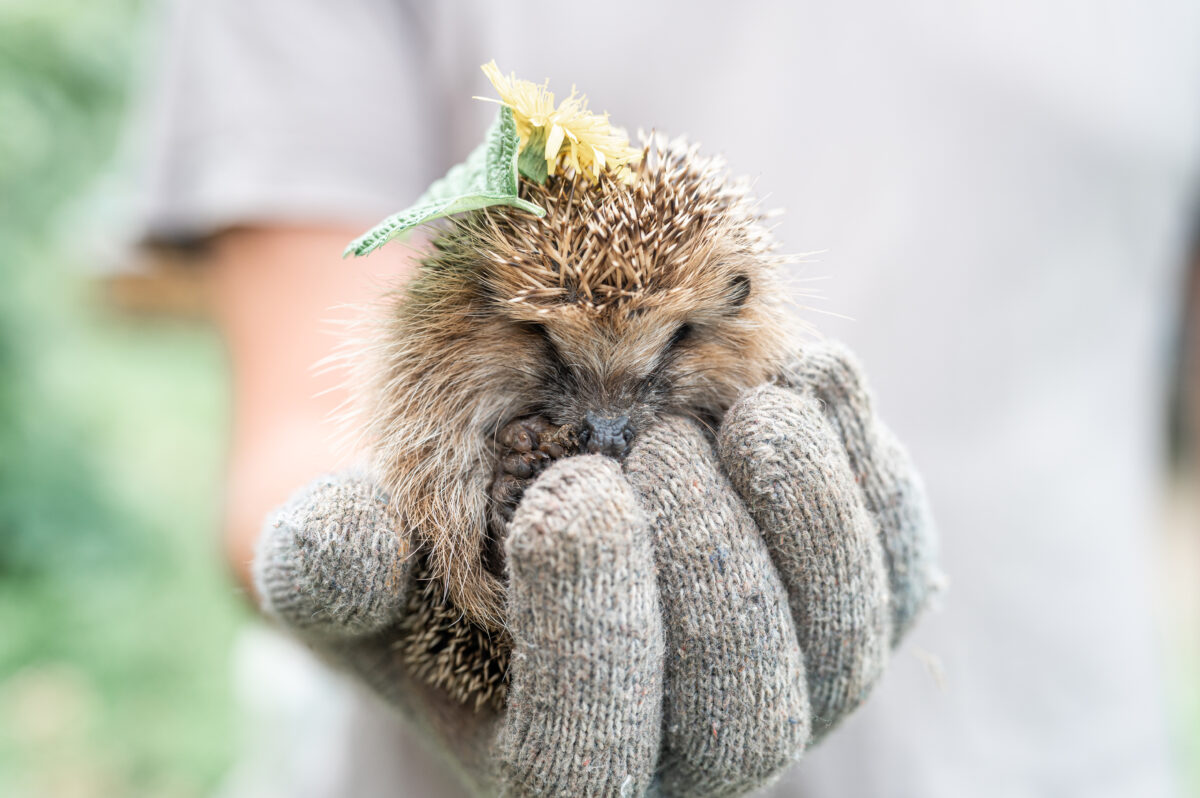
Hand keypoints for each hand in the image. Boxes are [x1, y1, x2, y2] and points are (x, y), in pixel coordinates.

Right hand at [253, 340, 938, 795]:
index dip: (593, 629)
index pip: (592, 752)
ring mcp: (798, 673)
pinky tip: (810, 383)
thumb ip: (329, 559)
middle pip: (743, 706)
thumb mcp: (349, 548)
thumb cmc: (434, 542)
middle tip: (659, 440)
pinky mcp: (864, 595)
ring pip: (845, 636)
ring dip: (807, 512)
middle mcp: (699, 744)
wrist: (537, 490)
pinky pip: (902, 556)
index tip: (571, 492)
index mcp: (564, 759)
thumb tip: (355, 537)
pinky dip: (868, 466)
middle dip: (705, 562)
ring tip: (749, 405)